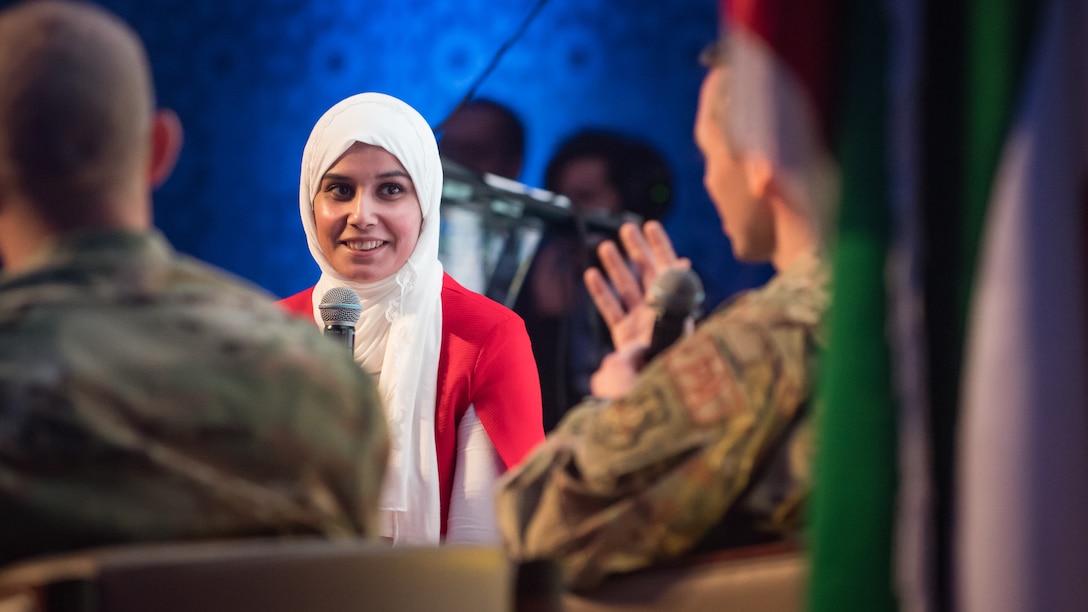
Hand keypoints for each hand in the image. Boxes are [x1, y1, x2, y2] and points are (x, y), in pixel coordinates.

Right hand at [583, 221, 689, 394]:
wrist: (648, 406)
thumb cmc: (664, 377)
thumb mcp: (666, 347)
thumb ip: (664, 313)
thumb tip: (661, 289)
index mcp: (675, 315)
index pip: (671, 274)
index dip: (662, 249)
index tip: (652, 226)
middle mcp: (659, 317)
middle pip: (648, 276)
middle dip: (638, 251)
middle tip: (627, 227)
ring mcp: (641, 327)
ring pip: (627, 290)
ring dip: (617, 267)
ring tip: (605, 245)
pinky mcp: (624, 339)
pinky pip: (611, 311)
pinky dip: (601, 292)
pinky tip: (591, 274)